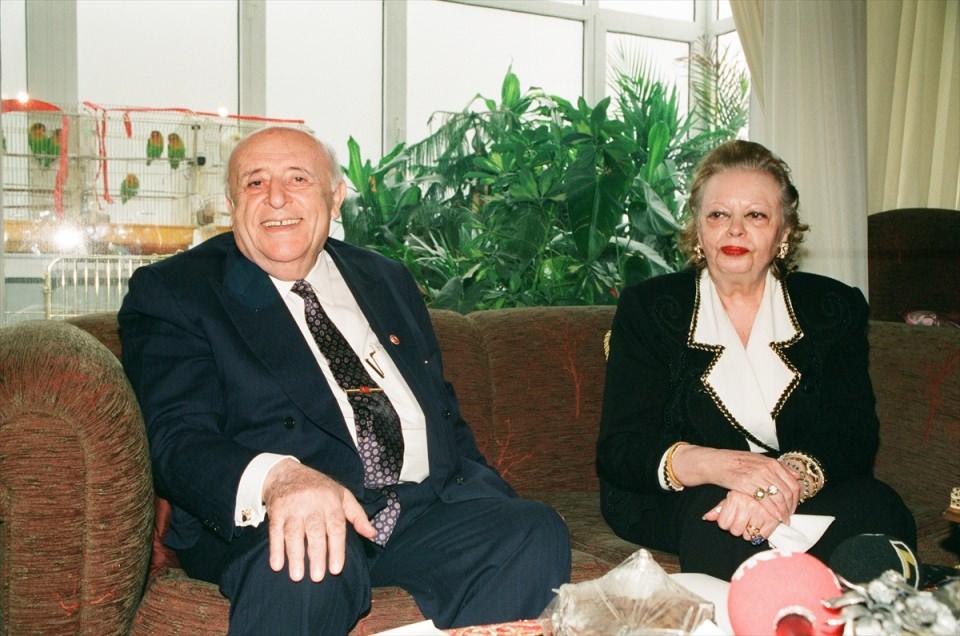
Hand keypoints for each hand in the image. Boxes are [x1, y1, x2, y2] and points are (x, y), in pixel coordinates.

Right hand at [262, 459, 375, 581]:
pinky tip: (277, 565)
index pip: (336, 527)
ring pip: (294, 533)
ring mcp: (293, 508)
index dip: (337, 548)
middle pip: (315, 532)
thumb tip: (372, 534)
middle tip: (318, 577)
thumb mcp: (343, 495)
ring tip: (297, 576)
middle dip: (317, 555)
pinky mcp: (276, 511)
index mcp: (331, 502)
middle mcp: (312, 505)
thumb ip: (358, 516)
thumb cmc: (319, 488)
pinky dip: (275, 548)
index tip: (336, 569)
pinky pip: (275, 531)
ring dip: (295, 555)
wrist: (286, 473)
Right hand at [672, 445, 800, 520]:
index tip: (794, 507)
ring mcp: (757, 476)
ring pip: (779, 498)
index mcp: (772, 463)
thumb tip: (797, 476)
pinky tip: (774, 518)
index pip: (793, 482)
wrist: (717, 462)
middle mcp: (767, 468)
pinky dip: (773, 511)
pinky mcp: (747, 484)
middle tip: (789, 516)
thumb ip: (778, 468)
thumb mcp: (759, 460)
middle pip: (788, 492)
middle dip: (791, 507)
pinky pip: (766, 501)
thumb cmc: (737, 462)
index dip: (796, 498)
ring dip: (783, 511)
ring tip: (783, 520)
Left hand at [702, 490, 779, 543]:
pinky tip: (761, 524)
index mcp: (735, 498)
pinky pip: (762, 536)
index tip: (732, 516)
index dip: (727, 522)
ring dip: (750, 531)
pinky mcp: (774, 520)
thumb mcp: (730, 497)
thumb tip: (706, 517)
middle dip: (738, 527)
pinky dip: (761, 533)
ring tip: (753, 520)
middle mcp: (748, 505)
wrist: (770, 487)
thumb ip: (718, 509)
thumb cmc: (747, 493)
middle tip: (743, 519)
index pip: (723, 524)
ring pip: (748, 535)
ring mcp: (762, 513)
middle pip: (735, 531)